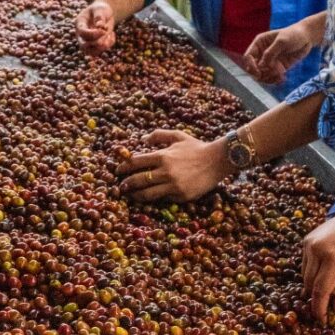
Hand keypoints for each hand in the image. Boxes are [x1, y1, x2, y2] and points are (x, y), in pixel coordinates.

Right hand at [75, 2, 116, 55]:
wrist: (104, 14)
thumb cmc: (101, 10)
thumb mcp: (100, 9)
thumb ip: (99, 16)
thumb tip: (100, 26)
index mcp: (80, 23)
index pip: (82, 32)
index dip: (93, 33)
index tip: (104, 30)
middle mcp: (80, 34)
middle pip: (83, 45)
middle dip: (96, 43)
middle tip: (106, 34)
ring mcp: (86, 41)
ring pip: (90, 52)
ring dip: (102, 47)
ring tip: (110, 35)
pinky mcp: (94, 46)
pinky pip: (99, 51)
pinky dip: (108, 45)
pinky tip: (112, 34)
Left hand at [116, 130, 230, 201]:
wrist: (217, 161)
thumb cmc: (196, 147)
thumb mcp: (177, 136)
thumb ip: (158, 135)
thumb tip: (142, 140)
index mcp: (163, 156)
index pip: (136, 162)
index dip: (124, 167)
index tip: (118, 171)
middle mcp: (166, 171)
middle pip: (138, 179)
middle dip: (126, 184)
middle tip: (120, 187)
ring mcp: (173, 185)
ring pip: (147, 193)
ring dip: (136, 195)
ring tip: (131, 195)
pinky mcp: (181, 196)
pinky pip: (163, 198)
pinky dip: (156, 198)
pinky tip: (150, 198)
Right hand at [243, 17, 322, 84]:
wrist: (307, 38)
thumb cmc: (293, 35)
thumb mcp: (282, 41)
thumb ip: (270, 53)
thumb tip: (262, 65)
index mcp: (259, 43)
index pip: (248, 57)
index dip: (250, 65)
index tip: (258, 72)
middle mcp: (262, 53)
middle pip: (253, 68)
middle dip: (260, 74)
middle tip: (271, 74)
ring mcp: (269, 62)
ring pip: (261, 75)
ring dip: (268, 78)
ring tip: (279, 76)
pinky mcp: (277, 68)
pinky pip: (271, 77)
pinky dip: (275, 80)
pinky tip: (282, 78)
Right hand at [302, 213, 334, 321]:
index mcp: (334, 258)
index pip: (321, 290)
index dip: (320, 308)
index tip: (322, 321)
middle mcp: (318, 250)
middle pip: (311, 284)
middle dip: (315, 300)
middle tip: (323, 311)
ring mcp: (310, 244)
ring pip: (305, 276)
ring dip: (312, 288)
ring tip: (323, 296)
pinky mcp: (306, 240)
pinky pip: (305, 264)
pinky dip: (310, 275)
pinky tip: (321, 278)